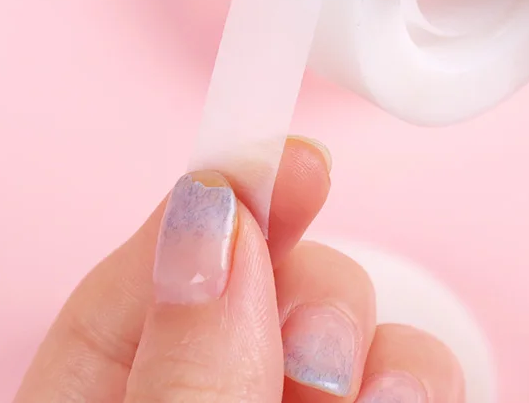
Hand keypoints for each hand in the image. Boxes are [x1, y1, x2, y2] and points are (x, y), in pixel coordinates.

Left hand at [13, 137, 462, 401]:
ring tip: (369, 400)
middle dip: (311, 286)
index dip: (220, 194)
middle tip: (316, 357)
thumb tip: (209, 216)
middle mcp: (212, 386)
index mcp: (107, 392)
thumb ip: (177, 365)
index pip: (153, 263)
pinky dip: (421, 377)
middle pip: (269, 276)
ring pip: (354, 320)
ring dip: (376, 341)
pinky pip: (413, 372)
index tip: (278, 150)